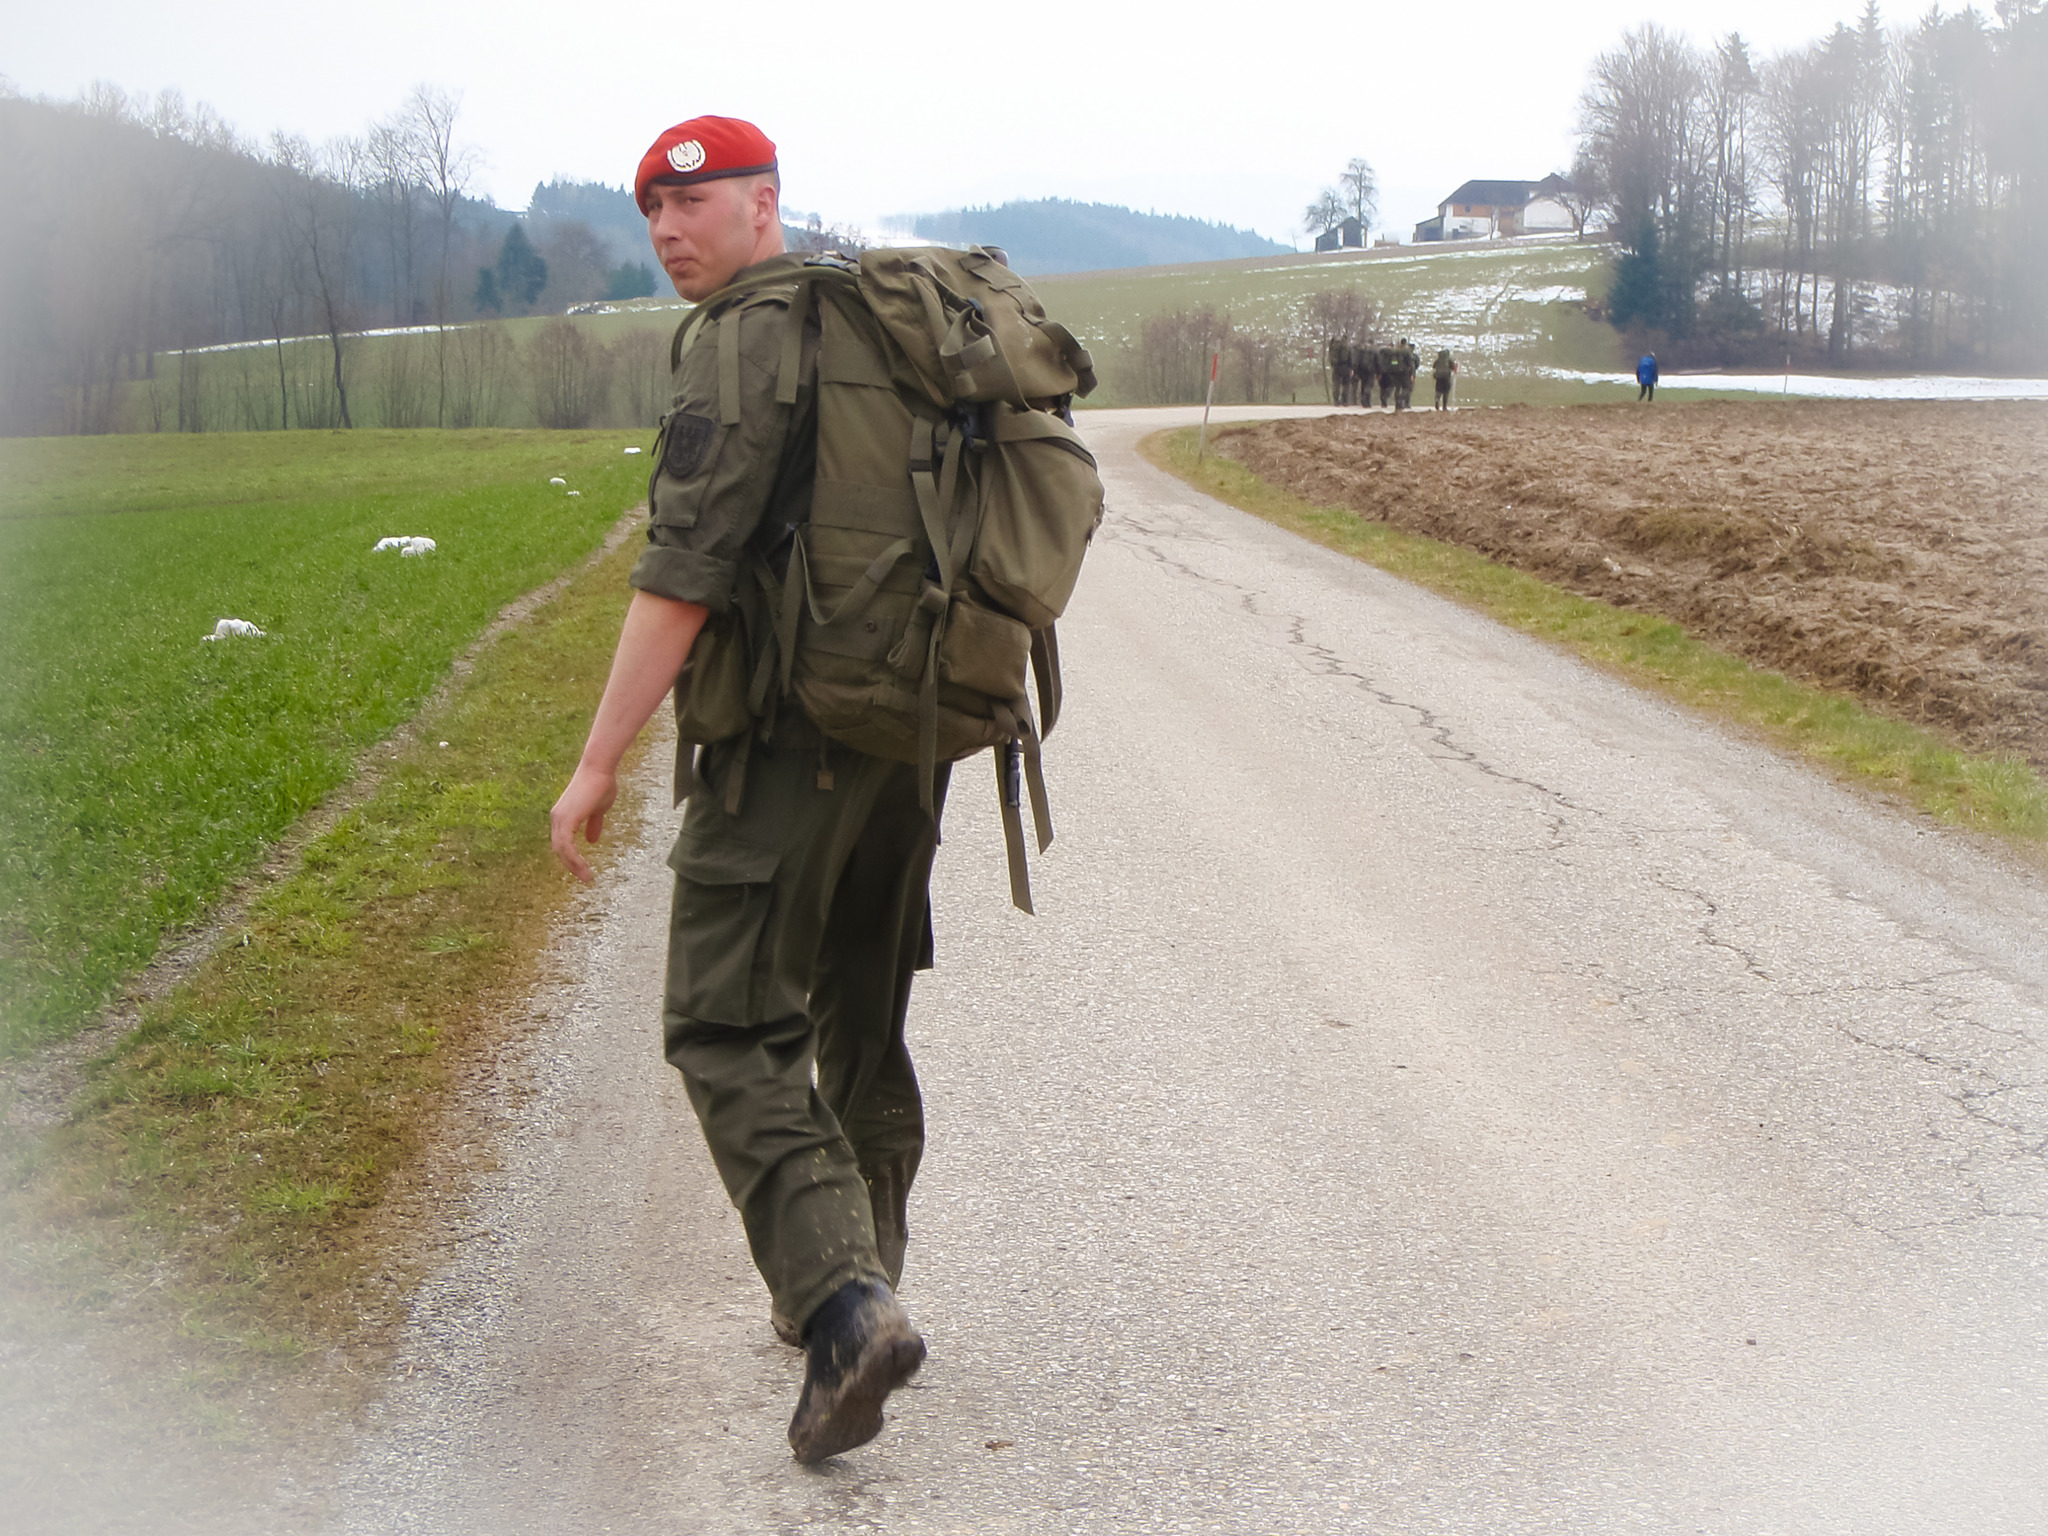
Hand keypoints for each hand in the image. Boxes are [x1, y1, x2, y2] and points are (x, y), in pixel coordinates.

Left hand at [550, 764, 618, 884]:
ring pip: (561, 851)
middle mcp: (557, 818)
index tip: (583, 869)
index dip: (571, 857)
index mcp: (563, 816)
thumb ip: (593, 824)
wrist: (599, 769)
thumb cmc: (601, 784)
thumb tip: (592, 840)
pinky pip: (567, 847)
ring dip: (574, 866)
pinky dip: (575, 860)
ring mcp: (559, 819)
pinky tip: (585, 868)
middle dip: (571, 865)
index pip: (562, 843)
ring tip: (587, 878)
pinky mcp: (566, 820)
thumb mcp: (598, 809)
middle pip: (559, 849)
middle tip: (585, 878)